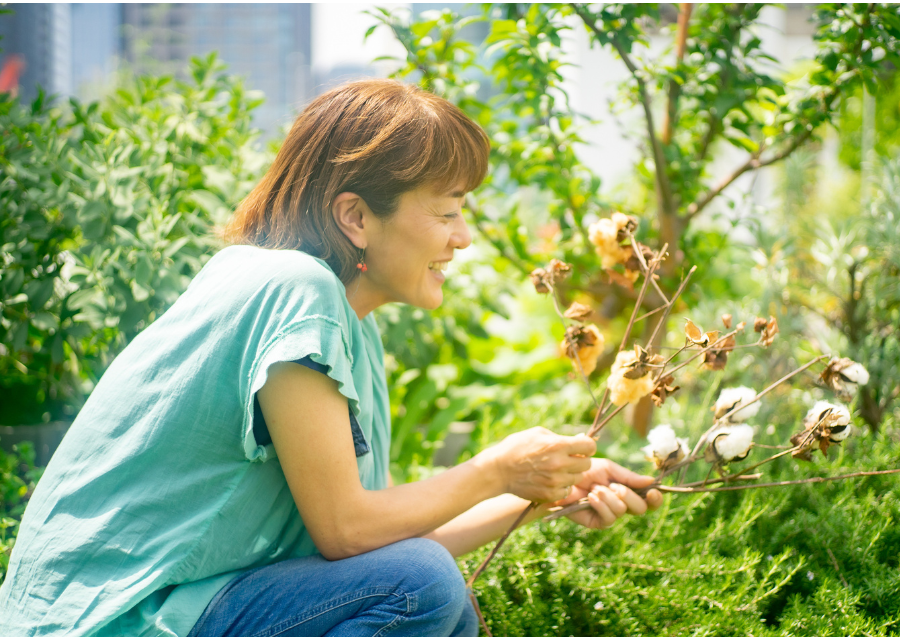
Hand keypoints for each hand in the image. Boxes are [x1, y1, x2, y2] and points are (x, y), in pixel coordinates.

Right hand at [480, 428, 595, 502]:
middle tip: (568, 459)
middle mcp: (559, 463)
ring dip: (571, 474)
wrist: (498, 470)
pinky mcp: (550, 494)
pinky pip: (567, 491)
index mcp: (557, 445)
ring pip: (577, 478)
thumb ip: (560, 437)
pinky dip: (562, 486)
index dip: (587, 446)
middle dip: (580, 460)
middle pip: (587, 464)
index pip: (589, 446)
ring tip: (556, 470)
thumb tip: (581, 440)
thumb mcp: (538, 434)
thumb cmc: (517, 447)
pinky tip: (550, 480)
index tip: (580, 448)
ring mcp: (555, 481)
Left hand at [554, 458, 661, 528]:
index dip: (655, 499)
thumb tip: (651, 481)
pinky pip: (608, 517)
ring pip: (622, 510)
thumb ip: (629, 477)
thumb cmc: (585, 472)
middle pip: (640, 508)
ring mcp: (611, 515)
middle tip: (613, 486)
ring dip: (608, 496)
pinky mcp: (598, 523)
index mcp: (628, 491)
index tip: (652, 492)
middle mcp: (623, 505)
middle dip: (627, 494)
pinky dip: (600, 504)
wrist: (563, 478)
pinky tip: (590, 497)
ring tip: (594, 489)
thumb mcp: (609, 469)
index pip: (649, 501)